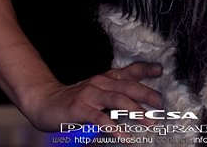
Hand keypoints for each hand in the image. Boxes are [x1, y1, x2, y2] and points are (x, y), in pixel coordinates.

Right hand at [26, 61, 162, 131]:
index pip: (129, 70)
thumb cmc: (77, 99)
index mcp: (107, 78)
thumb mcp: (99, 92)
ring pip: (117, 99)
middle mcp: (101, 82)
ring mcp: (90, 94)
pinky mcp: (80, 108)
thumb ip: (117, 94)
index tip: (160, 71)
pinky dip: (114, 127)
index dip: (145, 69)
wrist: (46, 101)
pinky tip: (124, 136)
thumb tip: (141, 104)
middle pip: (128, 85)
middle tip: (160, 105)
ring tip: (149, 122)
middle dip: (146, 94)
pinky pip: (100, 119)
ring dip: (135, 110)